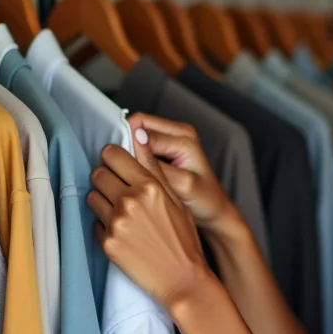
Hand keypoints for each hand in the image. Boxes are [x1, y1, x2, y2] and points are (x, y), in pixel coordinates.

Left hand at [86, 126, 215, 309]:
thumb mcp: (176, 200)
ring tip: (120, 212)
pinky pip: (94, 222)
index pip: (112, 155)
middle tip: (117, 188)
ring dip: (102, 200)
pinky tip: (123, 232)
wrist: (183, 279)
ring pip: (91, 197)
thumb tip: (138, 140)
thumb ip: (154, 170)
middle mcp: (130, 201)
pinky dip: (104, 224)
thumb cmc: (184, 239)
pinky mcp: (107, 243)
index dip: (112, 157)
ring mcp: (116, 223)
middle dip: (105, 178)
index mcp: (150, 186)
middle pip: (97, 174)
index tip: (116, 164)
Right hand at [129, 112, 237, 231]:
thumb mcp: (181, 185)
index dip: (125, 140)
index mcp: (184, 137)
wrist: (214, 210)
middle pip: (138, 122)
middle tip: (121, 166)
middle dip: (126, 141)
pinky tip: (136, 171)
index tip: (117, 161)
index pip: (142, 125)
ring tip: (129, 170)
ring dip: (129, 148)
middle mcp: (179, 132)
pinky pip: (142, 142)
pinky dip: (135, 154)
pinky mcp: (167, 147)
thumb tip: (136, 140)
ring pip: (138, 131)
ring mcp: (173, 138)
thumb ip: (157, 164)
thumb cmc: (204, 200)